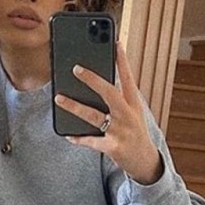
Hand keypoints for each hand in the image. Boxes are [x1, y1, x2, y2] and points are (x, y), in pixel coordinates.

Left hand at [54, 42, 163, 184]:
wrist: (145, 161)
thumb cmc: (134, 132)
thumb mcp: (132, 112)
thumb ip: (118, 98)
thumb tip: (96, 83)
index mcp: (134, 104)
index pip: (128, 78)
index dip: (122, 61)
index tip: (116, 43)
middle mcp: (128, 115)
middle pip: (110, 93)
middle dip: (93, 80)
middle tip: (76, 69)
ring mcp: (121, 131)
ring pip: (94, 116)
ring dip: (75, 107)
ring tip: (59, 98)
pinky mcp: (114, 147)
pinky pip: (92, 141)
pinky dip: (79, 138)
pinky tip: (69, 135)